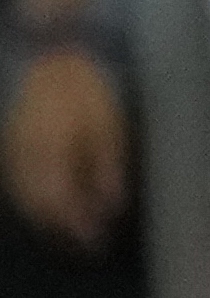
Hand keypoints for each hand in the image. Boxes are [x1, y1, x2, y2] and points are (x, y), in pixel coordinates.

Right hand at [5, 46, 128, 247]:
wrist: (49, 52)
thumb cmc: (85, 87)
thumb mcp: (107, 127)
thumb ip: (107, 169)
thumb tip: (110, 207)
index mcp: (50, 154)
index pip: (59, 204)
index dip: (76, 228)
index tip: (96, 243)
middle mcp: (24, 156)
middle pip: (37, 205)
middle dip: (60, 228)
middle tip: (86, 244)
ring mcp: (10, 146)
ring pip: (22, 193)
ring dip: (43, 215)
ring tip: (68, 228)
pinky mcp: (8, 139)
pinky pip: (13, 177)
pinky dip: (29, 195)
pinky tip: (46, 201)